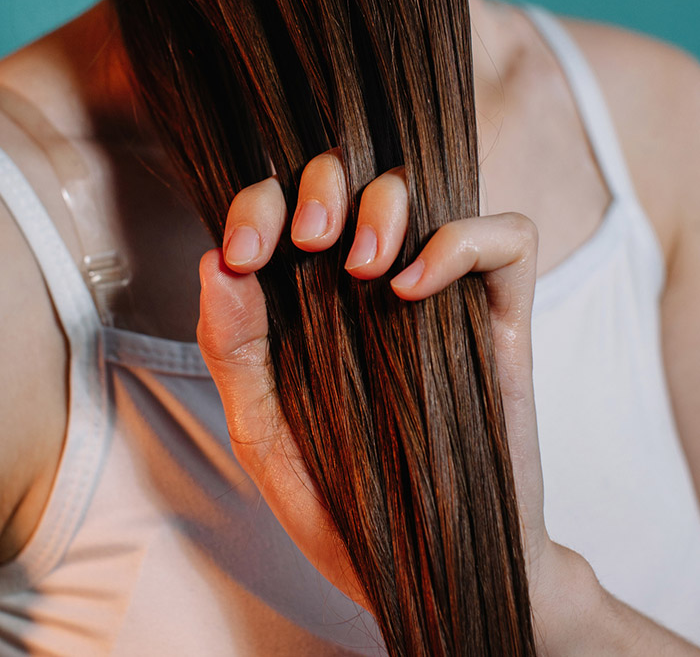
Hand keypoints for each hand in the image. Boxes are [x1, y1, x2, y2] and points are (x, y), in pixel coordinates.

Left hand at [197, 150, 562, 617]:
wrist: (431, 568)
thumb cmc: (345, 504)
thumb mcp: (264, 432)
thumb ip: (234, 351)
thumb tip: (215, 262)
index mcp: (310, 295)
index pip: (284, 203)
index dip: (259, 203)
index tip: (244, 253)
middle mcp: (372, 277)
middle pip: (351, 173)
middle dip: (323, 183)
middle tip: (311, 239)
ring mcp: (441, 290)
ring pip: (422, 187)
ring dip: (385, 203)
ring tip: (366, 268)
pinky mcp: (504, 315)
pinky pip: (507, 237)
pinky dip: (462, 242)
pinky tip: (417, 290)